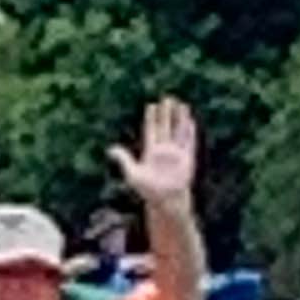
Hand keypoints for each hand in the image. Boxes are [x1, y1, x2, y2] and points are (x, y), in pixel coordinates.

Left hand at [110, 95, 199, 212]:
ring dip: (179, 118)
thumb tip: (110, 150)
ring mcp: (176, 153)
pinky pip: (189, 141)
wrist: (166, 201)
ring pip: (178, 131)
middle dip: (166, 113)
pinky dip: (189, 131)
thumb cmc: (148, 190)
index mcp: (151, 152)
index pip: (151, 130)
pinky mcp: (186, 158)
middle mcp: (164, 150)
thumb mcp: (132, 174)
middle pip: (165, 126)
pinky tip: (190, 120)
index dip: (151, 118)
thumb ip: (123, 160)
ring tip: (181, 104)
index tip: (151, 105)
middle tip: (167, 98)